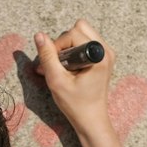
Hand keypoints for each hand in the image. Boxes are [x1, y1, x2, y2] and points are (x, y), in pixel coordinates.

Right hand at [32, 19, 116, 138]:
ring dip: (68, 46)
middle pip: (79, 27)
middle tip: (59, 64)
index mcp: (99, 57)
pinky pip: (85, 42)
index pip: (72, 34)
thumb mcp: (56, 81)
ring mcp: (106, 53)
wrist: (91, 119)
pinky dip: (74, 50)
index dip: (57, 46)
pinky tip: (71, 67)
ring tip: (64, 67)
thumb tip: (39, 36)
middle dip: (64, 43)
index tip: (53, 64)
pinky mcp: (103, 57)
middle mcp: (106, 51)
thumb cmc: (75, 104)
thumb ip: (47, 56)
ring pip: (81, 32)